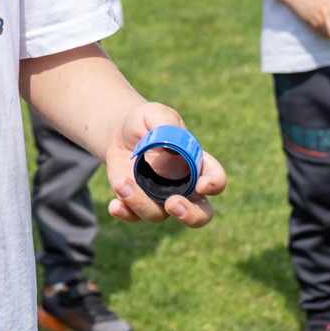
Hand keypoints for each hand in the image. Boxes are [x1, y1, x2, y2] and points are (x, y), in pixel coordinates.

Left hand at [105, 101, 225, 227]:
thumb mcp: (155, 114)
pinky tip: (114, 205)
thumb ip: (165, 123)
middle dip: (190, 216)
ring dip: (140, 203)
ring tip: (122, 183)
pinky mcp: (137, 202)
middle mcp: (183, 187)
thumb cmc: (146, 122)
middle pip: (200, 214)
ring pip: (159, 215)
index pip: (215, 178)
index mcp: (195, 164)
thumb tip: (172, 145)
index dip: (214, 184)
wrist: (121, 132)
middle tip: (173, 204)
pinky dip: (125, 214)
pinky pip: (134, 217)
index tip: (202, 185)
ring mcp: (160, 198)